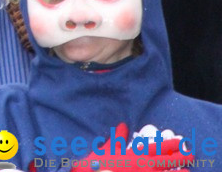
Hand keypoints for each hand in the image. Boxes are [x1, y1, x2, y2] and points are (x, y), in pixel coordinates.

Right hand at [80, 123, 194, 168]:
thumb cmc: (100, 163)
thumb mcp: (109, 148)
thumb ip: (118, 138)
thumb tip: (123, 125)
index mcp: (136, 154)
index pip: (157, 148)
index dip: (170, 145)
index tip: (181, 142)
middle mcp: (144, 165)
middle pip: (166, 160)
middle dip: (179, 157)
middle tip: (191, 154)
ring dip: (177, 171)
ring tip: (188, 170)